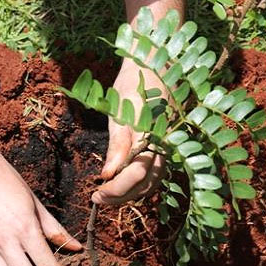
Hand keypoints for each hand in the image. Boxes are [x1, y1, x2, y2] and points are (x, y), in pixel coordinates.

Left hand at [94, 61, 164, 204]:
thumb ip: (118, 143)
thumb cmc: (134, 84)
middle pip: (146, 184)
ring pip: (152, 182)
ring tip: (106, 195)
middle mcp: (166, 145)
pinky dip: (139, 185)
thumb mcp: (120, 109)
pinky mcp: (167, 147)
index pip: (136, 175)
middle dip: (121, 197)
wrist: (155, 65)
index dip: (116, 189)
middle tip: (96, 199)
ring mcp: (169, 147)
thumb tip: (108, 174)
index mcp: (154, 135)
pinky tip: (122, 184)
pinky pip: (155, 174)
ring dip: (130, 194)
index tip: (96, 194)